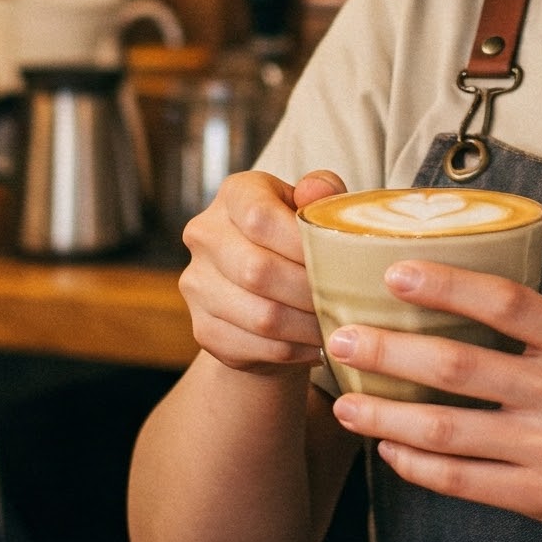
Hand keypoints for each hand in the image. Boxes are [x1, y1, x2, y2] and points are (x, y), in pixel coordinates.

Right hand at [179, 167, 344, 373]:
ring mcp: (197, 284)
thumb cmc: (300, 240)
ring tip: (336, 323)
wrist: (268, 290)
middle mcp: (205, 235)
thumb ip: (323, 193)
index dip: (302, 244)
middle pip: (257, 271)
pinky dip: (294, 349)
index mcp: (234, 194)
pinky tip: (316, 343)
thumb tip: (318, 191)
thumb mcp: (315, 208)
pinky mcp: (202, 328)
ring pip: (259, 315)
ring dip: (307, 326)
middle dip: (310, 290)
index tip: (338, 260)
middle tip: (345, 301)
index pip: (259, 218)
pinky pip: (253, 346)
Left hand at [326, 260, 541, 541]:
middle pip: (456, 365)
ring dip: (385, 416)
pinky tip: (389, 451)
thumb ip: (541, 327)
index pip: (502, 302)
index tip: (393, 273)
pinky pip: (461, 480)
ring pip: (445, 429)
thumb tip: (463, 295)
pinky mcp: (539, 495)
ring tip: (345, 404)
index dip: (444, 285)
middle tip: (340, 338)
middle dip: (388, 352)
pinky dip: (416, 465)